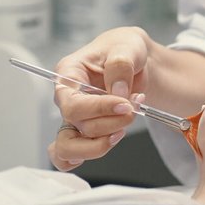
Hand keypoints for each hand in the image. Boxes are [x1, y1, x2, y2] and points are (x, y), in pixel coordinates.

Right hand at [48, 26, 152, 171]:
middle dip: (111, 122)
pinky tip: (111, 140)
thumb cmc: (124, 49)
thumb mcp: (128, 46)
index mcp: (68, 74)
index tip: (125, 104)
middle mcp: (67, 98)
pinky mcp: (86, 131)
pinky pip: (72, 158)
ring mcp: (75, 118)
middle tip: (134, 107)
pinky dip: (90, 154)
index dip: (98, 108)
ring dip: (106, 140)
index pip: (72, 103)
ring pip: (73, 147)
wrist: (137, 61)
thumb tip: (118, 92)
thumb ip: (120, 65)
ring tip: (127, 120)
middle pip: (77, 126)